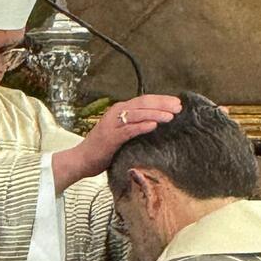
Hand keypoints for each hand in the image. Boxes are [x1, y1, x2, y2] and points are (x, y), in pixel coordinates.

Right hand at [52, 95, 181, 194]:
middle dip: (162, 104)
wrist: (81, 159)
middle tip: (178, 106)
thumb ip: (134, 126)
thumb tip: (155, 124)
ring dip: (156, 113)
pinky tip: (154, 125)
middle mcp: (116, 113)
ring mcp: (113, 124)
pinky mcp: (111, 137)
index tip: (177, 103)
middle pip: (143, 103)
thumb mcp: (121, 133)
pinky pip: (129, 129)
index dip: (161, 100)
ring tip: (171, 116)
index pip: (144, 100)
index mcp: (120, 110)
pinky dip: (142, 126)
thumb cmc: (102, 149)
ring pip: (138, 114)